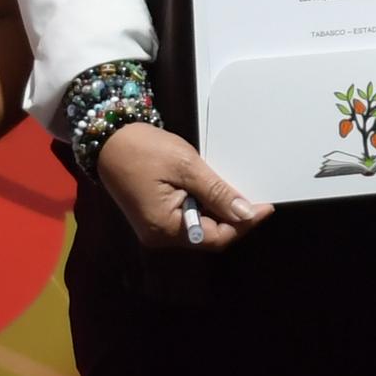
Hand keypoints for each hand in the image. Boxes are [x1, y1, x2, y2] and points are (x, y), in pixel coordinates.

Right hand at [95, 122, 269, 254]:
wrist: (108, 138)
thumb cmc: (144, 149)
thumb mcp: (186, 166)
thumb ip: (217, 192)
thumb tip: (245, 213)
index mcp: (165, 228)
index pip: (216, 237)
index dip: (244, 224)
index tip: (266, 206)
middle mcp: (160, 235)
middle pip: (209, 235)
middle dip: (234, 219)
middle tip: (257, 198)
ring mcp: (156, 227)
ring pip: (200, 227)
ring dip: (221, 212)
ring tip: (242, 192)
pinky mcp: (155, 215)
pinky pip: (188, 217)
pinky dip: (206, 206)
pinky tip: (218, 191)